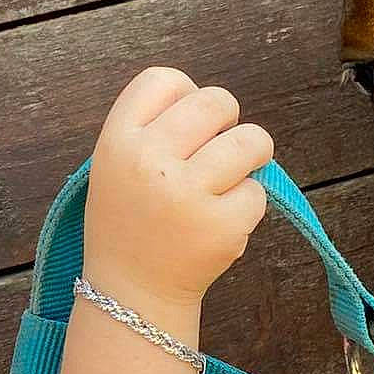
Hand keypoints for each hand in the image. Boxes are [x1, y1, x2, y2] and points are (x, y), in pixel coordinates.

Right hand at [83, 67, 271, 312]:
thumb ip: (153, 127)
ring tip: (233, 176)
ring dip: (252, 155)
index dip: (185, 93)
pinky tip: (221, 219)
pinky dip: (246, 204)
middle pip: (216, 101)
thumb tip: (214, 104)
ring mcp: (186, 195)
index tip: (188, 123)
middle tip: (219, 149)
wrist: (130, 294)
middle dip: (228, 120)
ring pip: (252, 140)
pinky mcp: (220, 226)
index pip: (163, 80)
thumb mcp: (115, 165)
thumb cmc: (131, 221)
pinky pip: (257, 192)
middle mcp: (148, 163)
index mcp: (117, 142)